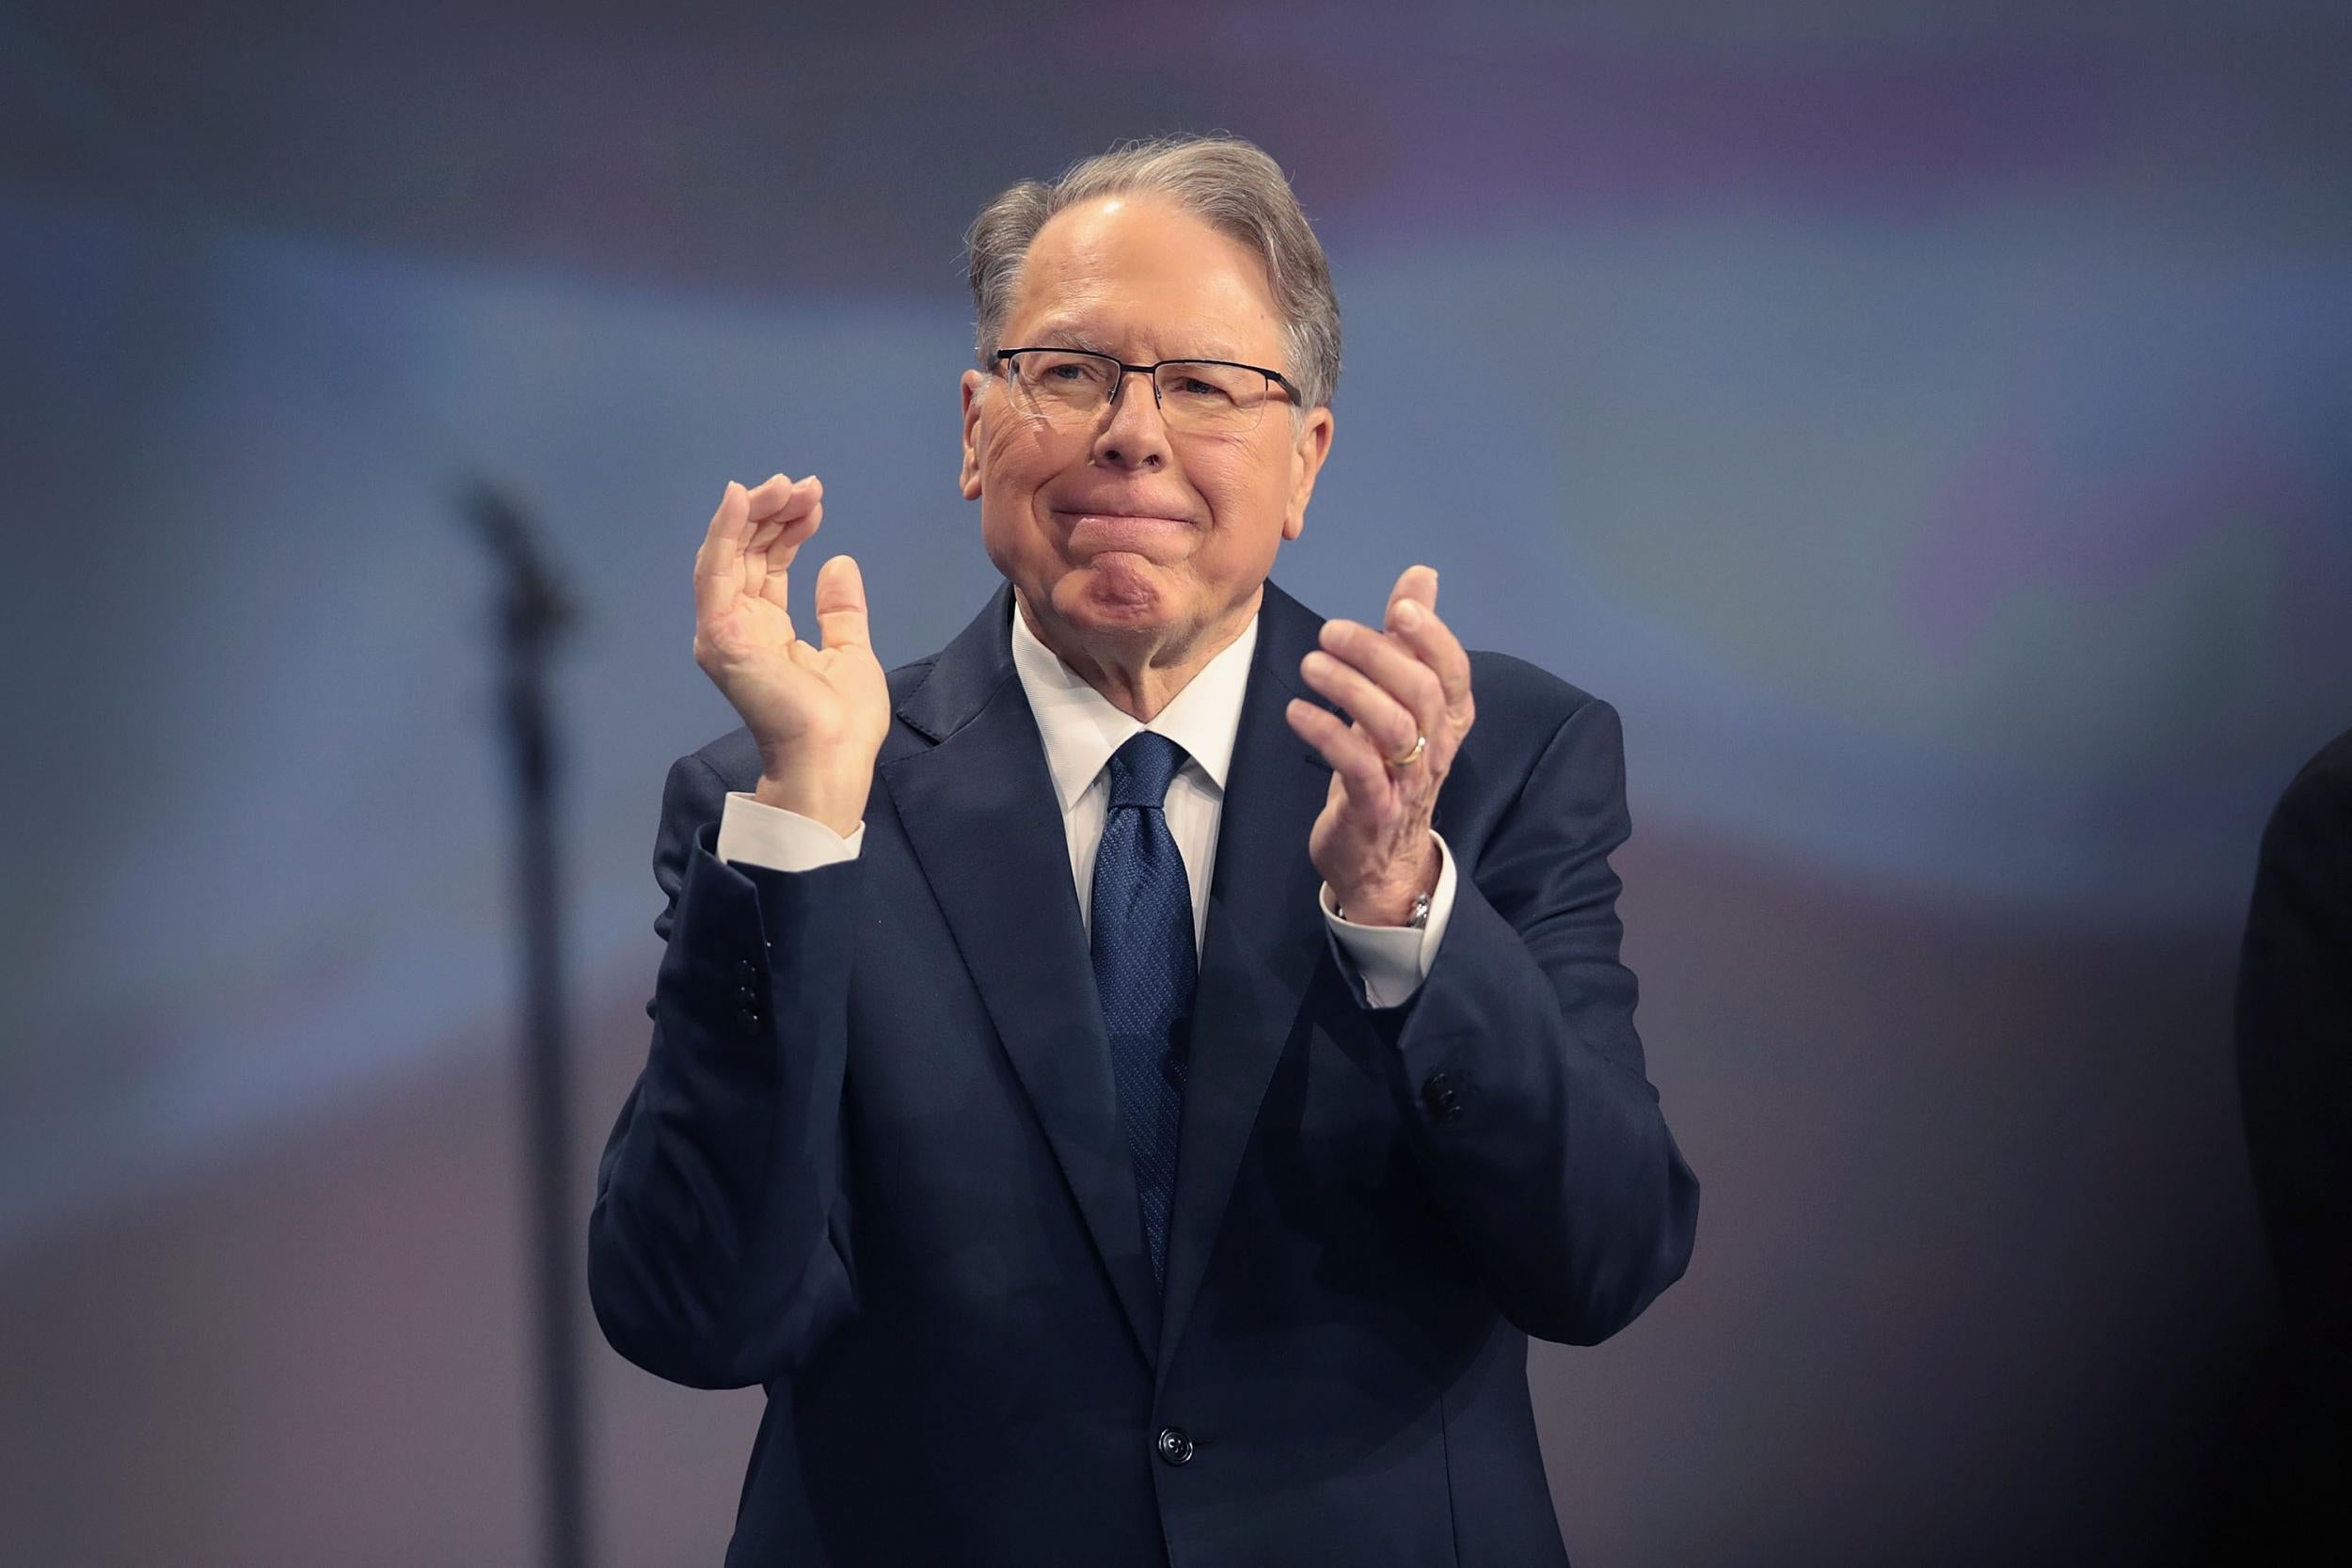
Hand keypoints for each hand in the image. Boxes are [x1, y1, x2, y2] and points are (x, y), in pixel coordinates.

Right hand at [692, 474, 889, 836]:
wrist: (832, 759)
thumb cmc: (842, 723)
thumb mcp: (851, 651)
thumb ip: (840, 610)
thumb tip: (837, 563)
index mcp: (766, 633)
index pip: (766, 567)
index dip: (787, 529)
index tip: (815, 501)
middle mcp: (738, 629)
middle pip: (745, 554)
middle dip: (772, 513)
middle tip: (803, 485)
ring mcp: (724, 632)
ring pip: (727, 555)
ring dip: (751, 514)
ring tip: (782, 486)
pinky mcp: (721, 636)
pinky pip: (715, 572)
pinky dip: (724, 532)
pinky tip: (741, 498)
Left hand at [1283, 565, 1475, 925]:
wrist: (1380, 860)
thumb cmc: (1388, 768)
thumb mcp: (1399, 701)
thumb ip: (1409, 639)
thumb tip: (1422, 576)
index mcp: (1450, 718)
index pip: (1454, 669)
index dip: (1433, 635)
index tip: (1399, 606)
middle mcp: (1437, 748)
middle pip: (1421, 690)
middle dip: (1376, 653)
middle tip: (1329, 633)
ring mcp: (1409, 782)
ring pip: (1394, 726)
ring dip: (1349, 688)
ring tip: (1310, 666)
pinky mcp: (1375, 809)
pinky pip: (1359, 766)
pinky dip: (1328, 733)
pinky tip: (1297, 712)